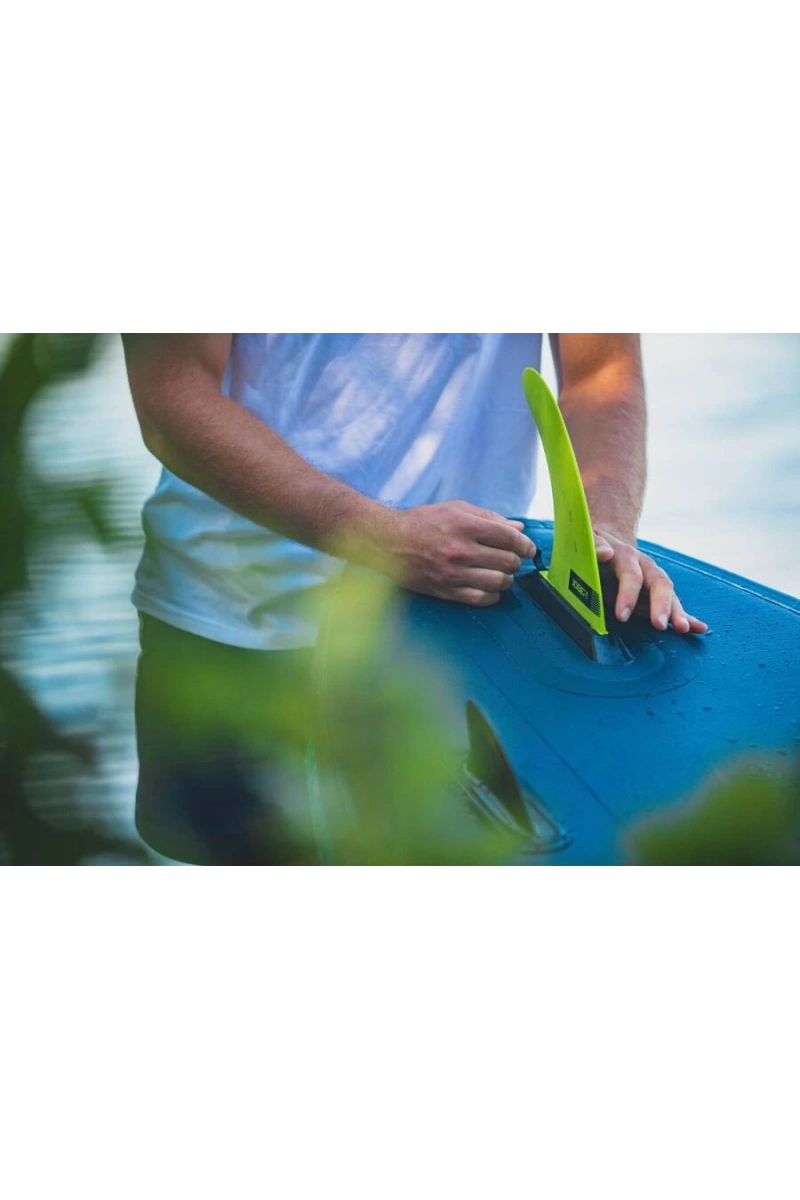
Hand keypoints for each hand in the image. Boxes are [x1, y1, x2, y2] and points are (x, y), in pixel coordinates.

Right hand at [381, 501, 535, 605]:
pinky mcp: (446, 591)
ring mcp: (454, 574)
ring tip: (501, 573)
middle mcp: (461, 551)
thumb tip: (519, 528)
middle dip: (515, 561)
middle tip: (511, 559)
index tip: (528, 549)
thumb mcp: (456, 509)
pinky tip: (490, 587)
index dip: (525, 545)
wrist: (388, 542)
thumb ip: (489, 518)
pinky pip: (482, 599)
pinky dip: (493, 595)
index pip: (509, 538)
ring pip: (499, 582)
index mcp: (465, 526)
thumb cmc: (423, 522)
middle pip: (507, 561)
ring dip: (506, 578)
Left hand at [593, 528, 707, 633]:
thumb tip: (605, 552)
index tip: (622, 616)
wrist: (607, 545)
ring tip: (684, 628)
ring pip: (670, 595)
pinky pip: (674, 605)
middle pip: (659, 584)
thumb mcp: (589, 541)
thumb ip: (594, 546)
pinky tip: (699, 628)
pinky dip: (687, 617)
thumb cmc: (594, 548)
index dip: (628, 595)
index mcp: (626, 556)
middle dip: (660, 605)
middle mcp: (645, 567)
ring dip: (677, 612)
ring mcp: (654, 580)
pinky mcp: (657, 595)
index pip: (631, 575)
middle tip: (659, 624)